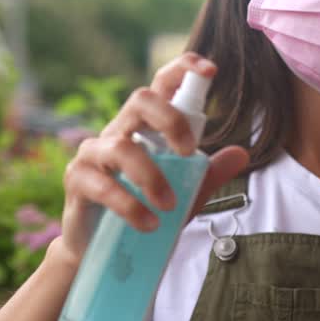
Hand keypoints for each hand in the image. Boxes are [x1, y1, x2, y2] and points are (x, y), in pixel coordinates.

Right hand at [48, 53, 249, 269]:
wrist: (102, 250)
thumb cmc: (142, 211)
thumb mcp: (183, 193)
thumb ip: (208, 174)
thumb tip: (242, 153)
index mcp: (145, 128)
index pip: (161, 86)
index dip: (183, 69)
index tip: (211, 70)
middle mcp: (118, 132)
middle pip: (140, 100)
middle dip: (169, 119)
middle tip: (188, 153)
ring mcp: (93, 154)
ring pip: (121, 146)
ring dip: (150, 176)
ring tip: (170, 207)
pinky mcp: (77, 181)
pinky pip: (102, 186)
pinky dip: (129, 205)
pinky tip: (148, 224)